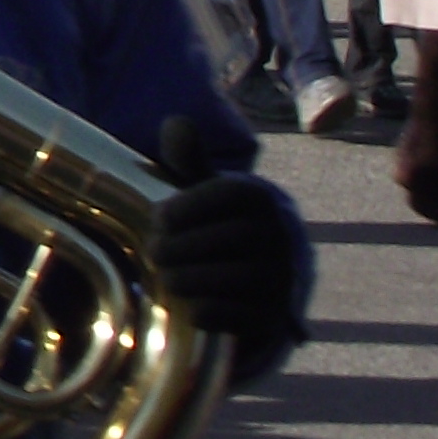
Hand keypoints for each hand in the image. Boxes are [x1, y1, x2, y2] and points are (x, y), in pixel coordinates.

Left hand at [149, 116, 308, 357]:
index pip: (230, 195)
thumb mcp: (205, 189)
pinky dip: (212, 312)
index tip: (160, 217)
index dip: (190, 206)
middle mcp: (282, 236)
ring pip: (239, 278)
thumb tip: (175, 121)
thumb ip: (189, 159)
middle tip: (153, 251)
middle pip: (233, 238)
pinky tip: (188, 306)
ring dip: (192, 278)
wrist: (260, 279)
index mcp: (262, 198)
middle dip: (184, 245)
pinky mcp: (276, 316)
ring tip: (165, 276)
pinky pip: (245, 316)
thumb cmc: (219, 222)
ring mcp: (284, 278)